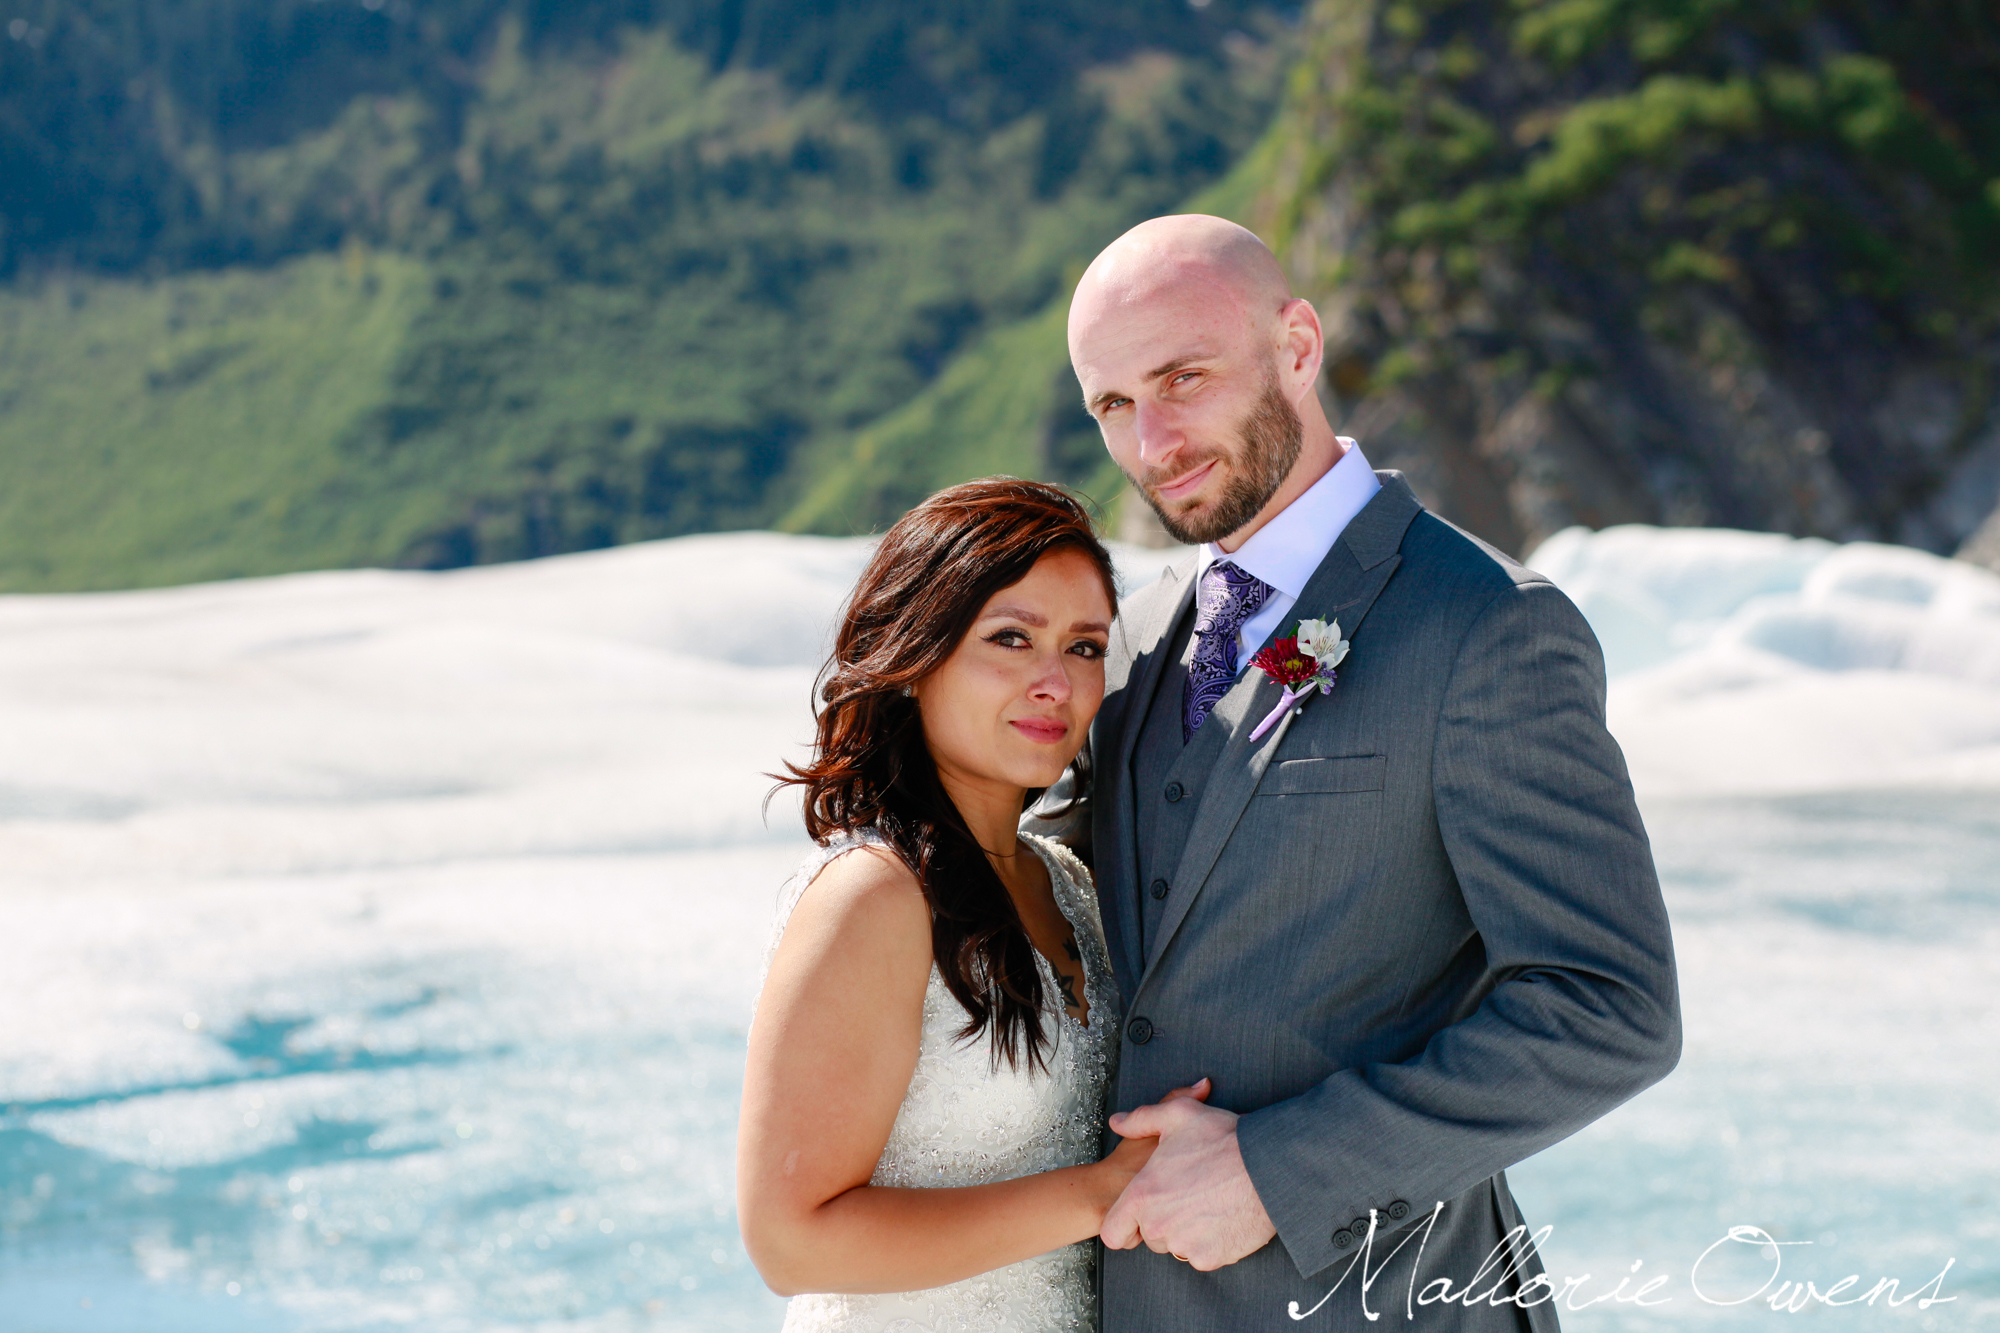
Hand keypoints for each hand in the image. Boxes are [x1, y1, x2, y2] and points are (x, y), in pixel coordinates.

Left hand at [1100, 1081, 1276, 1270]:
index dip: (1124, 1225)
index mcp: (1143, 1195)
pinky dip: (1210, 1242)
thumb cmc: (1223, 1138)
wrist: (1269, 1167)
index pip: (1113, 1233)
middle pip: (1150, 1237)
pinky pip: (1202, 1255)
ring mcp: (1185, 1245)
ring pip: (1176, 1246)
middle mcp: (1159, 1226)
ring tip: (1208, 1201)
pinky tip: (1223, 1216)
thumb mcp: (1178, 1115)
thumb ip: (1141, 1119)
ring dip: (1186, 1231)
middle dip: (1163, 1220)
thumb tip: (1118, 1123)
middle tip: (1186, 1193)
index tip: (1140, 1213)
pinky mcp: (1211, 1258)